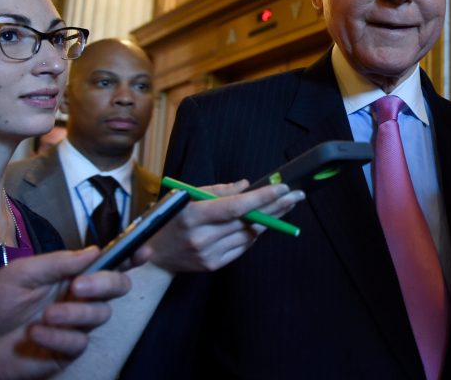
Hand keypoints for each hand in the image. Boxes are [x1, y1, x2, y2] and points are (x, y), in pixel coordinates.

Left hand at [0, 247, 130, 378]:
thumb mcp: (22, 272)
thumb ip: (59, 262)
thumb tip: (95, 250)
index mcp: (72, 274)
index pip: (109, 262)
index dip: (130, 256)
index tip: (143, 250)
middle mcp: (80, 297)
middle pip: (117, 287)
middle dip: (105, 284)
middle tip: (78, 287)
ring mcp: (76, 324)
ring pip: (100, 315)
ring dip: (74, 314)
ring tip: (45, 316)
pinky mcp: (67, 350)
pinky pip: (79, 342)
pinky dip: (59, 337)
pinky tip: (36, 335)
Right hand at [146, 180, 304, 271]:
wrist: (154, 255)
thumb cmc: (172, 218)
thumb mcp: (186, 196)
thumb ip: (217, 191)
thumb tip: (246, 186)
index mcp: (194, 215)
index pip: (236, 206)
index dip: (262, 197)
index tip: (282, 188)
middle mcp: (202, 236)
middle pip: (248, 221)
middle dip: (276, 206)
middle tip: (296, 195)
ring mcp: (209, 254)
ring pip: (249, 235)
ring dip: (271, 220)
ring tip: (286, 206)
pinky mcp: (213, 265)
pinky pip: (242, 247)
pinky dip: (255, 234)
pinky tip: (265, 223)